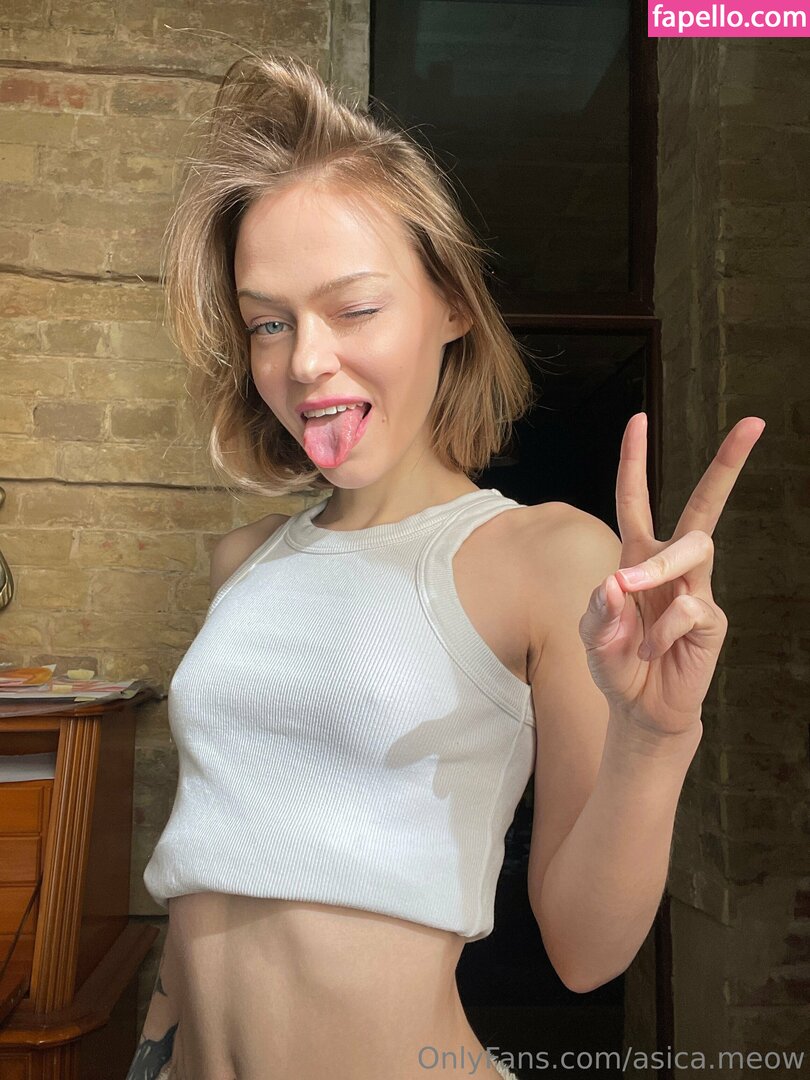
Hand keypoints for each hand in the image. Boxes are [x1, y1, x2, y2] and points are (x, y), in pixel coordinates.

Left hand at [579, 412, 765, 736]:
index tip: (638, 419)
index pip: (635, 501)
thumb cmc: (617, 664)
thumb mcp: (592, 636)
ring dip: (657, 567)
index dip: (635, 461)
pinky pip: (688, 607)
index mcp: (636, 557)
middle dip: (727, 465)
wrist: (640, 710)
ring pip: (695, 547)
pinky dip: (659, 631)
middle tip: (753, 424)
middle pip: (702, 506)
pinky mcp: (711, 620)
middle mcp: (670, 566)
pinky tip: (650, 651)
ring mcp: (696, 589)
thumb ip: (597, 610)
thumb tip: (617, 581)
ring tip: (628, 591)